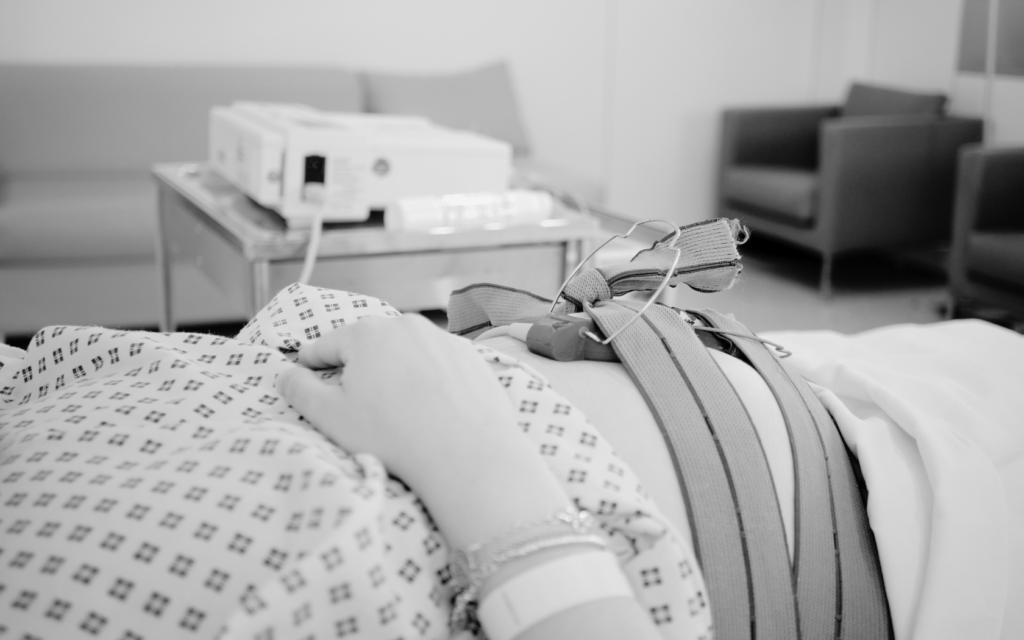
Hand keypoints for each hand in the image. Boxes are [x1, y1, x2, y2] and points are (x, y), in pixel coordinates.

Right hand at [275, 314, 569, 548]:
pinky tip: (430, 406)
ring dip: (396, 369)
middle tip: (352, 394)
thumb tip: (286, 374)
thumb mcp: (331, 416)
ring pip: (408, 351)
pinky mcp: (472, 358)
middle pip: (370, 343)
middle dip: (358, 364)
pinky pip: (440, 365)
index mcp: (367, 333)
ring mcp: (443, 339)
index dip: (312, 359)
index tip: (305, 367)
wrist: (467, 454)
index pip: (328, 344)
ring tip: (393, 403)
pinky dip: (431, 379)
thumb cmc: (393, 436)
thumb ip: (300, 390)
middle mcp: (407, 326)